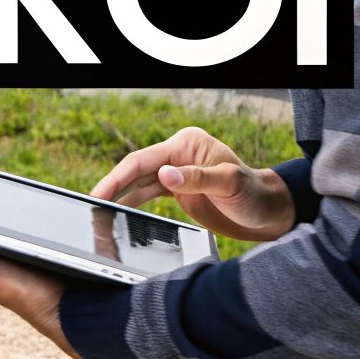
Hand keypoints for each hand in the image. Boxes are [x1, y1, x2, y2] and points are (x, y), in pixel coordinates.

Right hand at [91, 126, 294, 242]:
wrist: (269, 214)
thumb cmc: (255, 195)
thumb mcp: (229, 185)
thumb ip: (197, 178)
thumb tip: (164, 175)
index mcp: (187, 144)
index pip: (144, 159)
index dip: (118, 176)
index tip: (100, 193)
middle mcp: (178, 155)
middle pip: (135, 170)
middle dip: (112, 186)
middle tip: (90, 204)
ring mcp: (177, 174)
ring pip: (138, 184)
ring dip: (119, 197)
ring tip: (98, 212)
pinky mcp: (178, 191)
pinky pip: (147, 195)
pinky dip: (131, 204)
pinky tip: (116, 214)